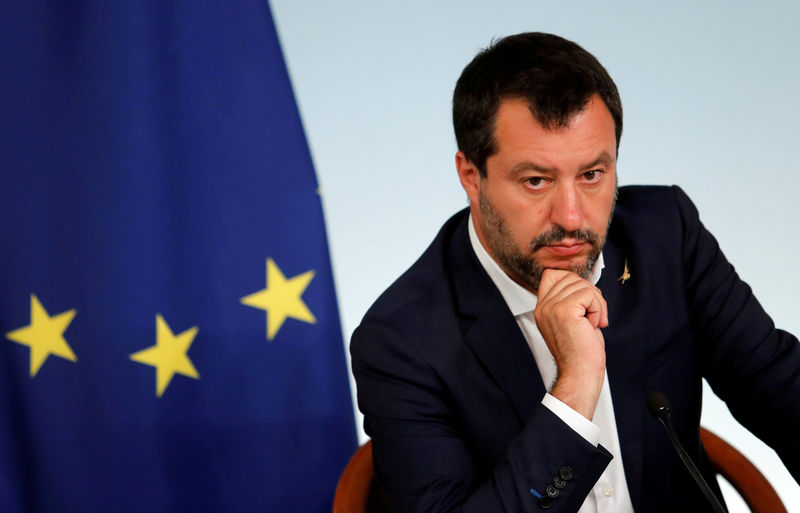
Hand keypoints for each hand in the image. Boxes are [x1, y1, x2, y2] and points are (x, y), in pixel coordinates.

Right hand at [534, 269, 607, 419]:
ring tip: (593, 322)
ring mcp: (552, 308)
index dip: (572, 282)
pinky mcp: (564, 310)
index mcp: (542, 309)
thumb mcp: (572, 321)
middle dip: (590, 293)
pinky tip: (594, 324)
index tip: (584, 302)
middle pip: (570, 277)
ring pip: (582, 284)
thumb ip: (570, 300)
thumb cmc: (581, 352)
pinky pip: (588, 294)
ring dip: (596, 302)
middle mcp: (543, 307)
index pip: (552, 274)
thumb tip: (583, 283)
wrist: (580, 374)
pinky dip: (598, 308)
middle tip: (594, 315)